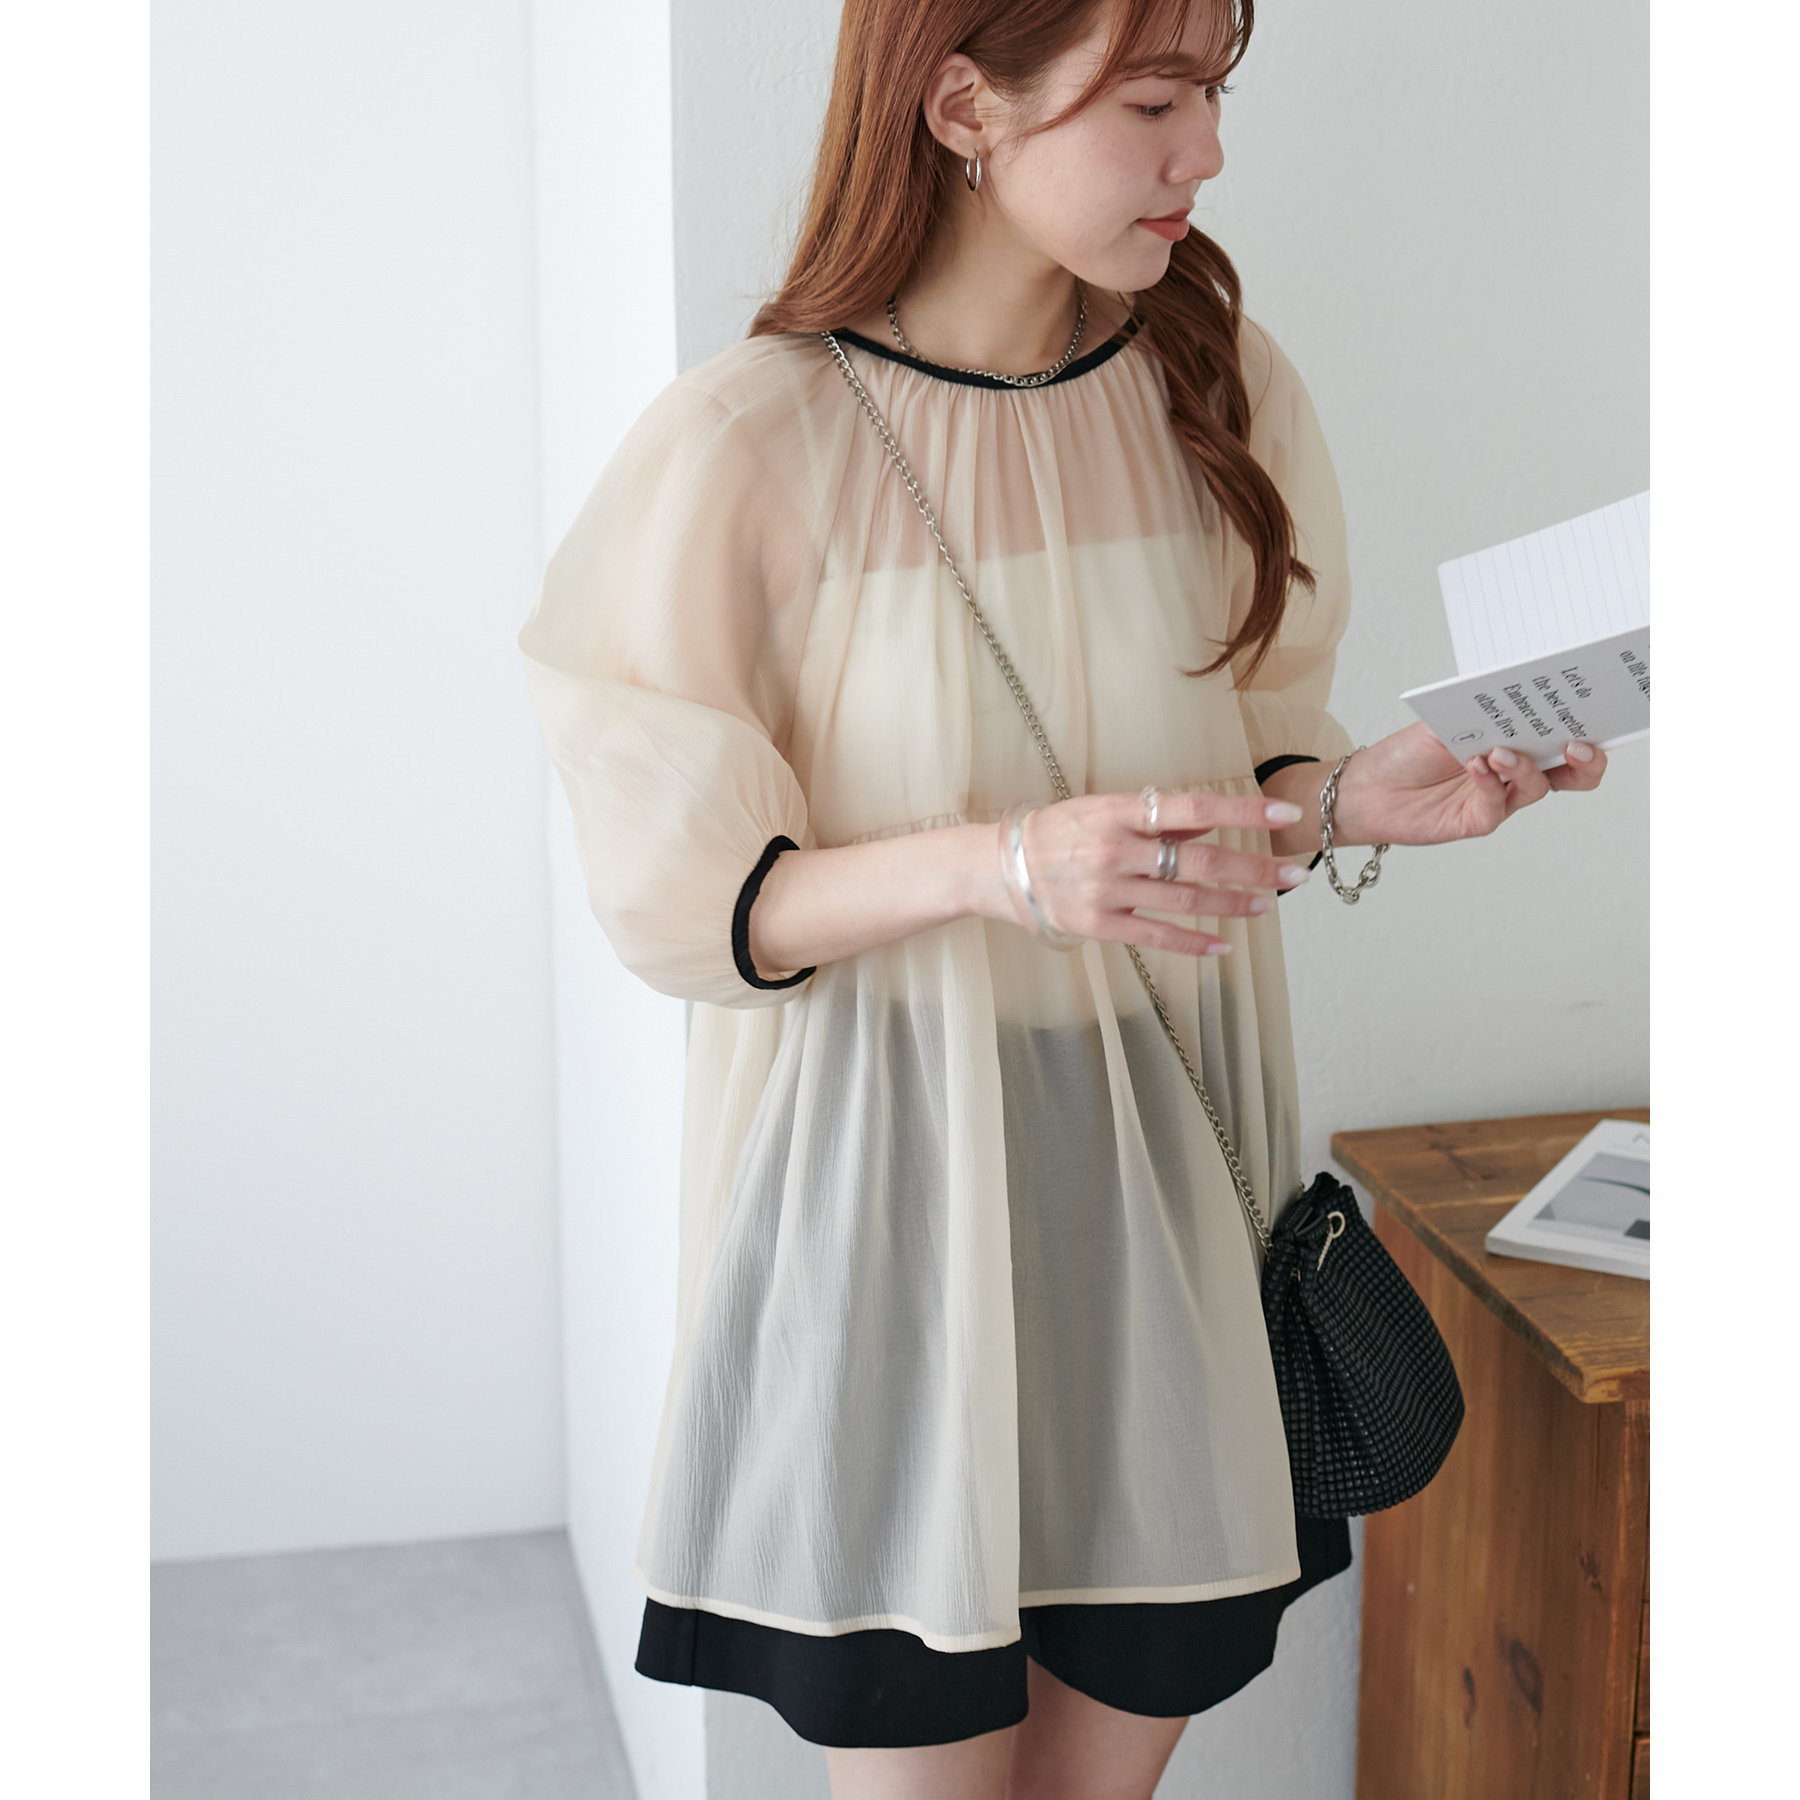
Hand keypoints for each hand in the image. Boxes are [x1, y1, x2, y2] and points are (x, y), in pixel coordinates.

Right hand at [1006, 789, 1314, 957]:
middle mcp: (1114, 850)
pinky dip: (1193, 942)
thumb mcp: (1102, 809)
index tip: (1285, 813)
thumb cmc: (1058, 832)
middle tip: (1293, 873)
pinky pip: (1156, 936)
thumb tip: (1208, 822)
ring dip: (1232, 903)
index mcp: (1117, 811)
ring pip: (1184, 899)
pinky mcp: (1098, 925)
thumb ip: (1155, 818)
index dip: (1242, 810)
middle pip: (1198, 860)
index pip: (1192, 807)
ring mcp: (1106, 891)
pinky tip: (1223, 945)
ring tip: (1266, 904)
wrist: (1000, 867)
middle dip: (1253, 867)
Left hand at [1333, 721, 1608, 846]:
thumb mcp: (1445, 721)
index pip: (1563, 734)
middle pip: (1571, 771)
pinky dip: (1490, 783)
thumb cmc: (1407, 753)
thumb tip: (1514, 702)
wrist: (1367, 789)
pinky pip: (1498, 805)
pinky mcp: (1479, 819)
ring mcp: (1500, 796)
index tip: (1595, 710)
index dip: (1588, 725)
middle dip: (1584, 757)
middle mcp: (1515, 770)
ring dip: (1525, 767)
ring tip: (1500, 752)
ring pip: (1537, 787)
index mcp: (1515, 739)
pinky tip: (1476, 765)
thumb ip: (1481, 715)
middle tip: (1576, 743)